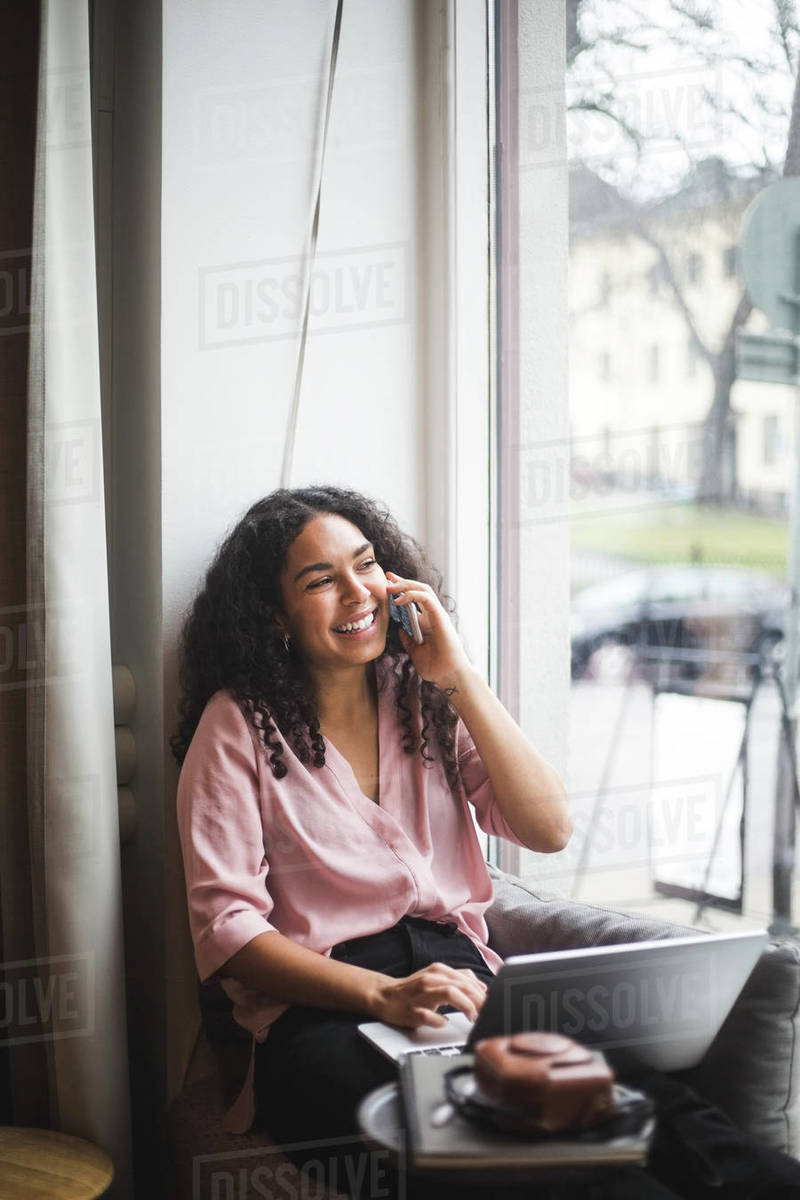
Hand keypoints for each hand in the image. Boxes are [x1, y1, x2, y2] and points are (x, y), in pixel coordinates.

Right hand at [368, 961, 487, 1028]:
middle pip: (463, 985)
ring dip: (465, 1005)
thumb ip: (459, 980)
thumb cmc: (414, 990)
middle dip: (479, 1000)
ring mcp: (420, 994)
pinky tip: (444, 1023)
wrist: (384, 996)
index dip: (483, 992)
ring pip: (449, 993)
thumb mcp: (438, 978)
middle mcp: (431, 978)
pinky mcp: (411, 1010)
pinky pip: (428, 1015)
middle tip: (487, 1013)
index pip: (468, 979)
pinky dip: (439, 1020)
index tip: (493, 1004)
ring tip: (473, 1017)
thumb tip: (482, 986)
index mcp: (439, 971)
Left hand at [386, 572, 471, 690]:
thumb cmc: (436, 667)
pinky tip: (398, 600)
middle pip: (418, 589)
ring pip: (423, 589)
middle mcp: (433, 615)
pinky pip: (426, 599)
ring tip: (390, 586)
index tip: (387, 585)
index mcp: (427, 622)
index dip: (401, 590)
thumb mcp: (414, 652)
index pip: (414, 599)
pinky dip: (411, 596)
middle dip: (402, 581)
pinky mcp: (440, 617)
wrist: (448, 676)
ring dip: (405, 585)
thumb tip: (399, 628)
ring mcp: (437, 615)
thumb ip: (407, 639)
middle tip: (387, 577)